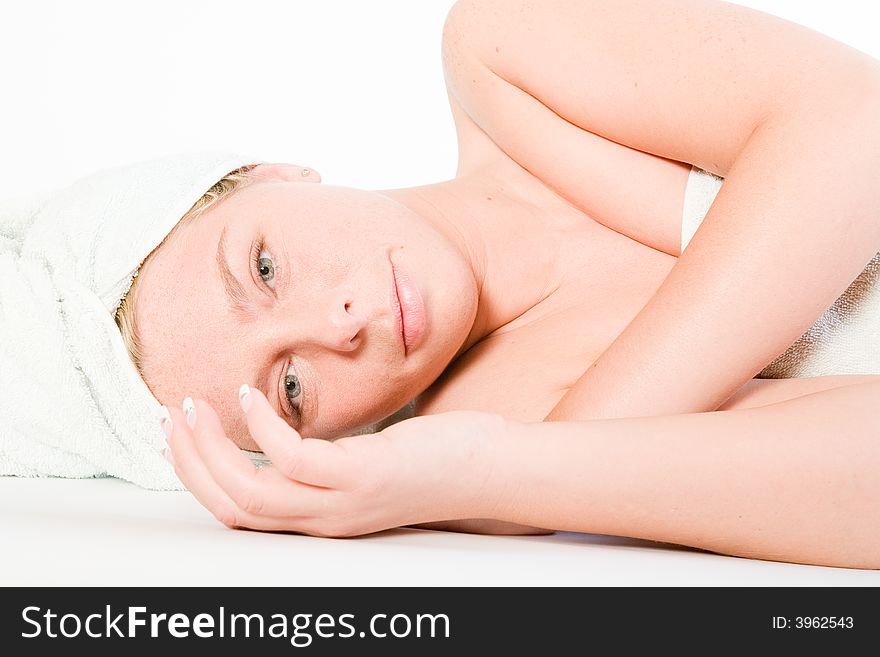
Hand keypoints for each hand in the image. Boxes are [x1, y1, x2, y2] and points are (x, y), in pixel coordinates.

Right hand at [162, 386, 509, 536]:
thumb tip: (295, 434)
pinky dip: (263, 427)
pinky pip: (294, 459)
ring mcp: (343, 502)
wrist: (493, 473)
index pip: (239, 514)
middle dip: (190, 464)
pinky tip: (252, 395)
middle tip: (170, 418)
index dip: (199, 479)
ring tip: (193, 407)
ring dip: (211, 450)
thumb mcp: (367, 466)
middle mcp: (325, 519)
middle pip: (231, 508)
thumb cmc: (434, 462)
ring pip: (250, 493)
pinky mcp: (364, 476)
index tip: (180, 438)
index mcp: (321, 516)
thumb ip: (329, 461)